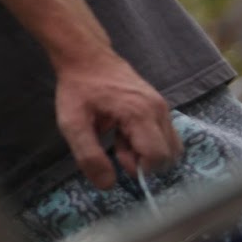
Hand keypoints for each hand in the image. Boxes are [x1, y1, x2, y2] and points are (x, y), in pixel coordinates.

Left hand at [55, 52, 182, 187]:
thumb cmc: (77, 88)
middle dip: (144, 160)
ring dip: (145, 151)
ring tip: (117, 137)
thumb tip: (107, 185)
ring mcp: (162, 106)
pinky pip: (164, 133)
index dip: (139, 167)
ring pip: (169, 145)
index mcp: (140, 113)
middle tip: (116, 146)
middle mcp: (158, 109)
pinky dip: (147, 140)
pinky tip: (122, 130)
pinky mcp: (159, 105)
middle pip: (169, 154)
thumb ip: (89, 156)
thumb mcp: (72, 124)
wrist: (85, 56)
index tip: (116, 157)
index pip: (158, 157)